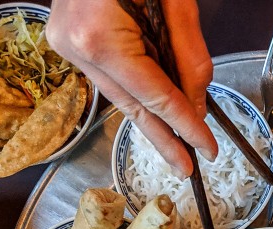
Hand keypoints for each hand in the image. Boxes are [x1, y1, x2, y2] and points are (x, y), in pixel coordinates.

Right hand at [47, 0, 215, 176]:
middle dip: (164, 138)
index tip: (207, 150)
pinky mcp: (66, 37)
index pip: (155, 95)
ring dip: (152, 116)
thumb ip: (189, 52)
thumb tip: (199, 103)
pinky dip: (137, 88)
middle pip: (131, 105)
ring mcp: (65, 42)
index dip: (184, 125)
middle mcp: (75, 45)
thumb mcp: (174, 0)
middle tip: (188, 168)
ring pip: (119, 93)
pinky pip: (110, 75)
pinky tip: (159, 107)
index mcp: (98, 36)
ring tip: (181, 145)